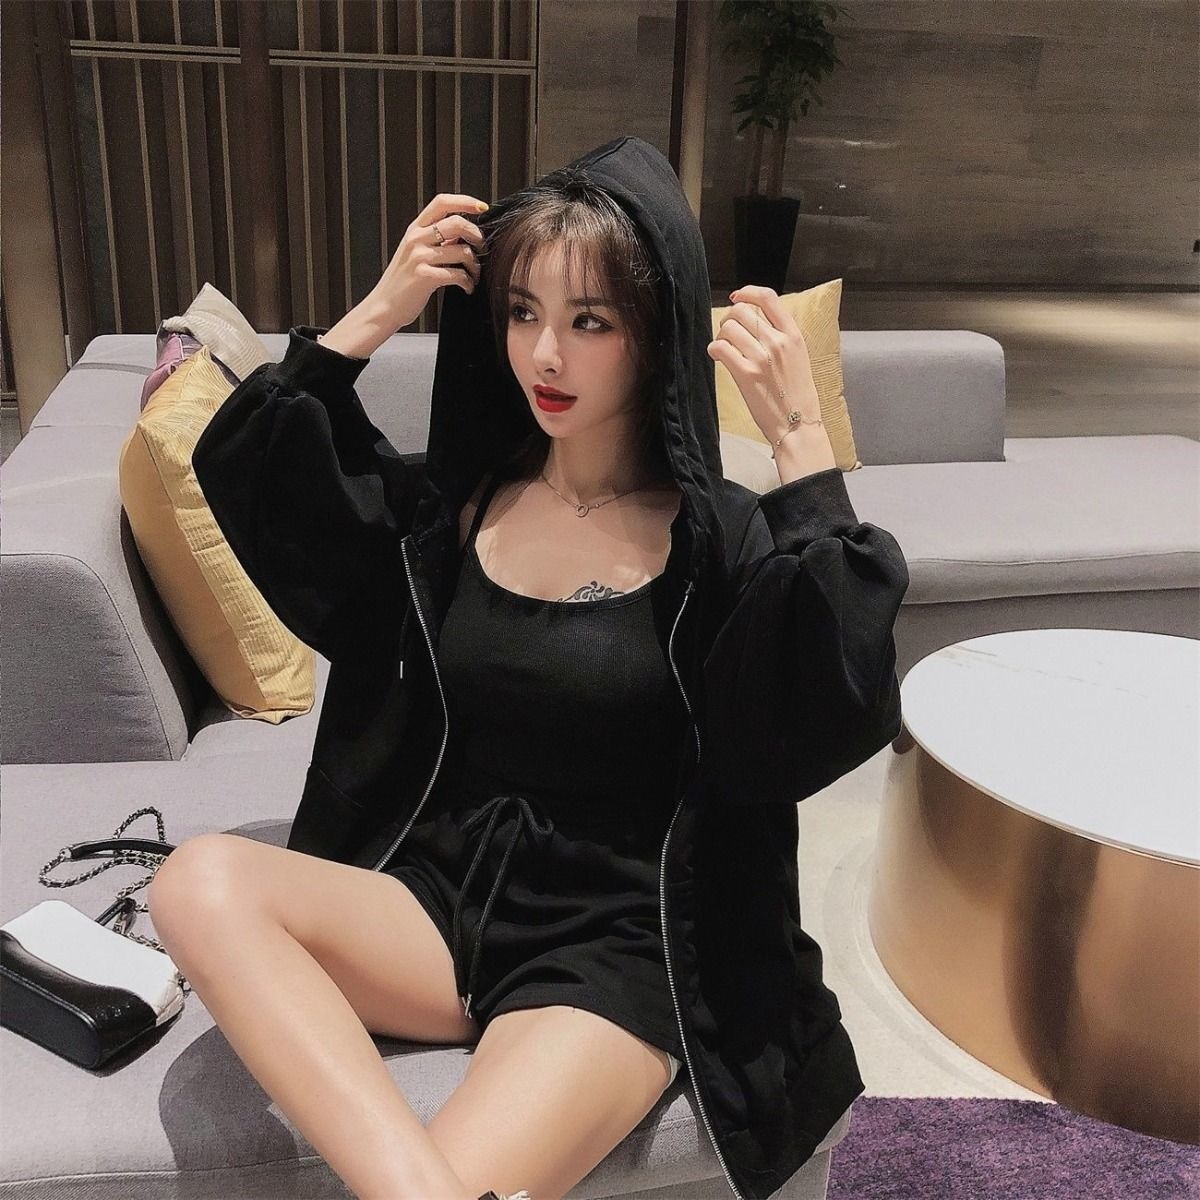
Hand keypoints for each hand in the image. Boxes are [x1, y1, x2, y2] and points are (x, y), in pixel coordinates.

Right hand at [369, 193, 489, 330]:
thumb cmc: (404, 281)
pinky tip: (467, 287)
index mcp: (415, 229)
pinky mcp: (425, 276)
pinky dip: (468, 282)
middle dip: (477, 236)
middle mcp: (416, 238)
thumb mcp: (415, 251)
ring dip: (475, 265)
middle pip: (457, 223)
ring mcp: (419, 256)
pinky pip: (458, 274)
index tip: (482, 207)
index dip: (465, 201)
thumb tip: (464, 232)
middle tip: (481, 249)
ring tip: (474, 275)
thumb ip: (435, 239)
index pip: (442, 202)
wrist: (384, 306)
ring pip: (462, 251)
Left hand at [706, 284, 820, 444]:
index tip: (737, 297)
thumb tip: (756, 322)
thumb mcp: (799, 357)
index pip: (768, 298)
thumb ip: (781, 337)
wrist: (798, 424)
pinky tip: (717, 355)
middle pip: (741, 312)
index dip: (747, 292)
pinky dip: (714, 349)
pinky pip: (720, 348)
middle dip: (729, 318)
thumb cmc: (797, 394)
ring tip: (724, 347)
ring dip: (720, 335)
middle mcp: (778, 342)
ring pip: (728, 329)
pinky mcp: (746, 374)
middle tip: (728, 331)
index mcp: (793, 335)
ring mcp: (762, 358)